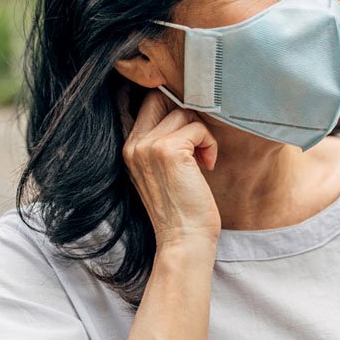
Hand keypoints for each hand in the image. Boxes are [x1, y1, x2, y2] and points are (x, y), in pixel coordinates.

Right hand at [119, 86, 220, 247]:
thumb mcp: (161, 171)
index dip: (172, 108)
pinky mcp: (169, 150)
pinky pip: (198, 128)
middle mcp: (135, 144)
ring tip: (203, 160)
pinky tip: (208, 165)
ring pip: (185, 113)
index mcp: (129, 148)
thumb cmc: (180, 208)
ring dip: (202, 133)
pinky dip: (210, 144)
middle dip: (187, 114)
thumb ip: (162, 142)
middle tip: (197, 143)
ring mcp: (150, 146)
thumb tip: (183, 109)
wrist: (184, 241)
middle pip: (163, 99)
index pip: (148, 103)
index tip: (189, 133)